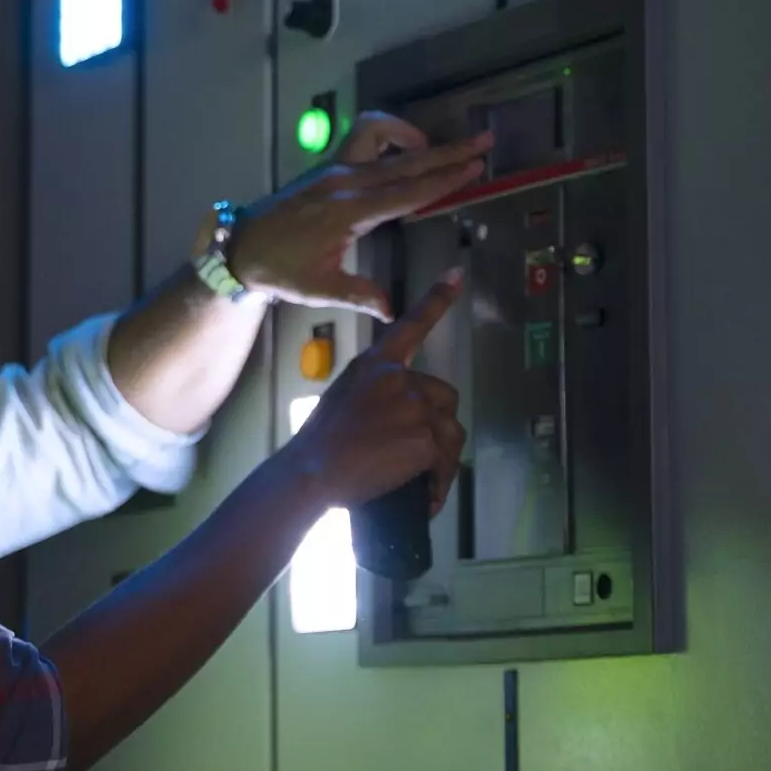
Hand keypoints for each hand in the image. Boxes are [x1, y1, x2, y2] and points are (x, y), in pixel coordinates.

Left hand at [223, 113, 490, 317]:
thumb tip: (392, 310)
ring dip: (412, 133)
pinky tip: (401, 152)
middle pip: (405, 160)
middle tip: (483, 141)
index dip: (444, 180)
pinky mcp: (326, 165)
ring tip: (438, 146)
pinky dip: (386, 135)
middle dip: (447, 151)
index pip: (408, 192)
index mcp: (348, 211)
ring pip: (379, 134)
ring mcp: (334, 168)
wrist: (242, 248)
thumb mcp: (320, 288)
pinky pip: (361, 137)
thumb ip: (359, 294)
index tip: (474, 167)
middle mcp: (344, 181)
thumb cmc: (282, 270)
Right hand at [285, 274, 467, 508]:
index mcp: (376, 364)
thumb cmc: (319, 441)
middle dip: (435, 423)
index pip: (411, 326)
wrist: (312, 472)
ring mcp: (415, 408)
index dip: (437, 299)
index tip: (458, 273)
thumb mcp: (343, 397)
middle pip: (444, 396)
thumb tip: (396, 404)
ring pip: (451, 432)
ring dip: (440, 457)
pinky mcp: (425, 440)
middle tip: (410, 452)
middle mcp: (400, 379)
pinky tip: (423, 498)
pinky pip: (446, 462)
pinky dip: (438, 483)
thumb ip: (373, 389)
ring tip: (417, 481)